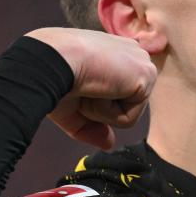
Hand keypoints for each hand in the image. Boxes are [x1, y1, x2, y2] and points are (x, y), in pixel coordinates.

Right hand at [25, 27, 158, 149]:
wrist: (49, 60)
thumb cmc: (51, 75)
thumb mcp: (70, 106)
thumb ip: (91, 126)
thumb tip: (109, 144)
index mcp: (116, 52)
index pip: (119, 90)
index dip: (97, 99)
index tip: (78, 85)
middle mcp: (133, 54)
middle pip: (124, 104)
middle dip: (97, 107)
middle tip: (80, 86)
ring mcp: (143, 64)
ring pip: (126, 113)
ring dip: (100, 110)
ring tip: (87, 87)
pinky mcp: (146, 76)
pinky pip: (128, 119)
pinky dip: (106, 112)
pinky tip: (97, 88)